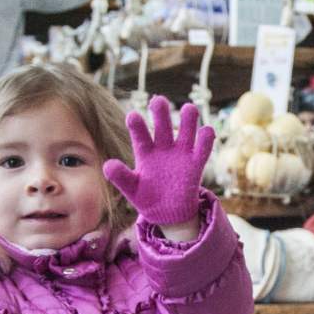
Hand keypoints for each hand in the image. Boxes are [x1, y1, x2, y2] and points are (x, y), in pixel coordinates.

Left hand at [103, 96, 215, 225]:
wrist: (168, 213)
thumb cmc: (146, 198)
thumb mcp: (131, 189)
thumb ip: (121, 177)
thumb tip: (107, 165)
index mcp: (145, 151)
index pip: (140, 135)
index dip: (137, 125)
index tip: (133, 116)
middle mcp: (163, 148)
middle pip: (163, 126)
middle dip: (161, 113)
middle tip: (158, 101)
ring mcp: (180, 154)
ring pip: (186, 132)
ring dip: (188, 120)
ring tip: (189, 108)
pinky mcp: (195, 164)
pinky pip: (202, 149)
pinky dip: (206, 139)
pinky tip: (206, 130)